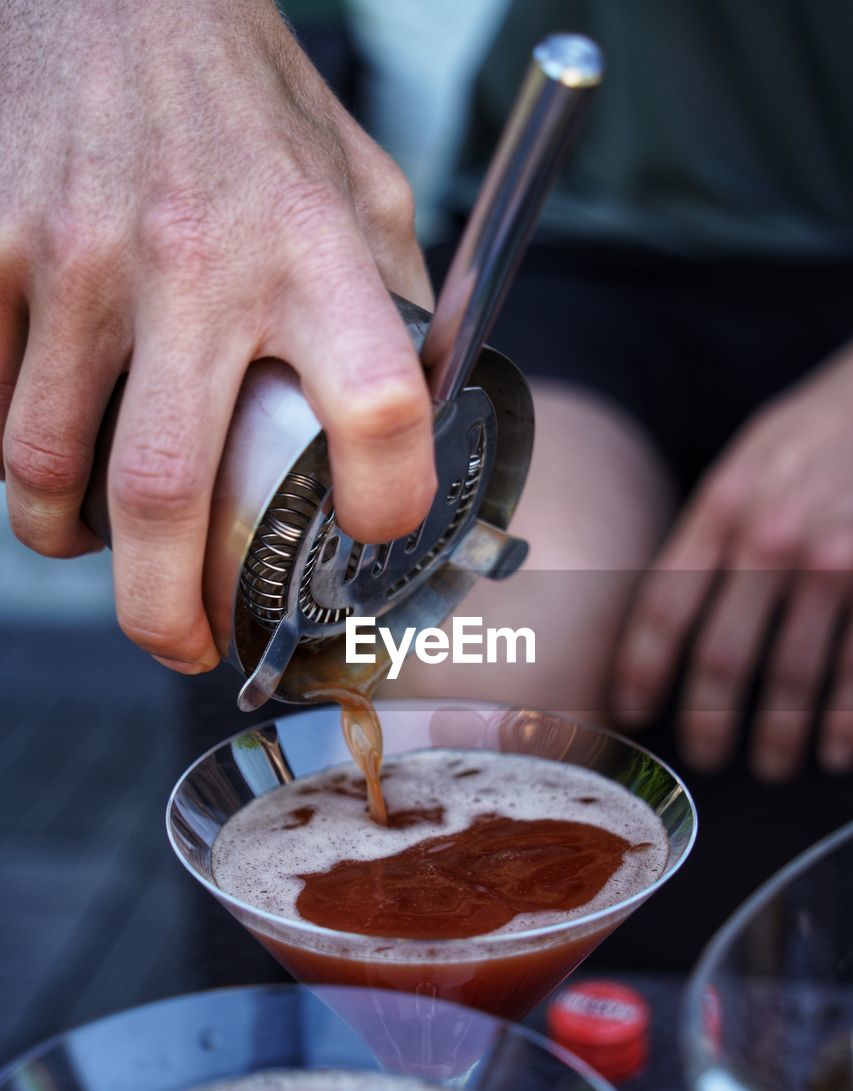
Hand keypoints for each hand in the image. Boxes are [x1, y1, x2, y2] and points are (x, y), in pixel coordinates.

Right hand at [0, 0, 434, 671]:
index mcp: (312, 250)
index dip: (384, 500)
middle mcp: (194, 265)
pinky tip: (51, 442)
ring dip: (68, 539)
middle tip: (185, 648)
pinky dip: (17, 452)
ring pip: (45, 468)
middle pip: (163, 494)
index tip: (367, 533)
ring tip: (99, 546)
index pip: (377, 405)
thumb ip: (397, 301)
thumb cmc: (251, 99)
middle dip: (164, 611)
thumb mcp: (365, 184)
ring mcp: (76, 261)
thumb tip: (418, 413)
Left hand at [612, 344, 852, 779]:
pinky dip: (843, 726)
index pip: (664, 607)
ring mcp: (831, 562)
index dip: (640, 670)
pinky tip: (833, 753)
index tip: (630, 712)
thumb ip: (709, 534)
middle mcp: (770, 538)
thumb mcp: (747, 464)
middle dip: (709, 723)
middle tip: (705, 757)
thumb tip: (665, 617)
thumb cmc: (815, 440)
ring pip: (791, 678)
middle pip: (722, 657)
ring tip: (769, 764)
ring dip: (778, 737)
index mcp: (723, 508)